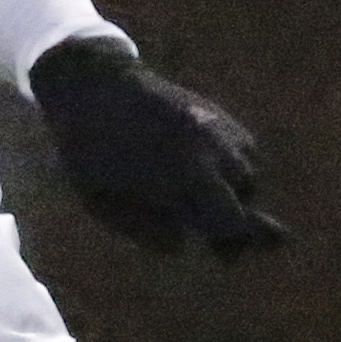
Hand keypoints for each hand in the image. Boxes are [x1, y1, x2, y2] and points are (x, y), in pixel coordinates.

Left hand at [29, 35, 288, 258]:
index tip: (222, 254)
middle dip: (235, 221)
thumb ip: (148, 230)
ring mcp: (218, 127)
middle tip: (219, 243)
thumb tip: (184, 242)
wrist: (96, 87)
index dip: (233, 240)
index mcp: (186, 174)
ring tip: (204, 201)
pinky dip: (233, 166)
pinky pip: (245, 149)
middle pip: (245, 200)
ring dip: (233, 193)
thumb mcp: (107, 204)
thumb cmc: (92, 154)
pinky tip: (206, 172)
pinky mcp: (218, 113)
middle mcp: (212, 148)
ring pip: (248, 173)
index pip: (232, 219)